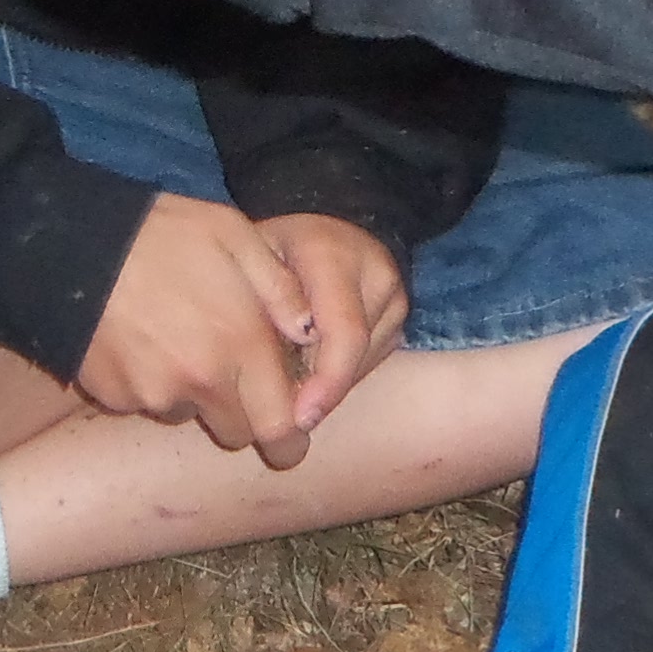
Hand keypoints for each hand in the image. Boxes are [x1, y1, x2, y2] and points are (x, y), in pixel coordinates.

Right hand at [79, 194, 318, 464]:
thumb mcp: (235, 236)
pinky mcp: (114, 396)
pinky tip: (143, 341)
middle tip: (232, 376)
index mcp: (241, 343)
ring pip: (189, 414)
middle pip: (237, 432)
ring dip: (193, 394)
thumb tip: (310, 334)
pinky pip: (146, 403)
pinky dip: (151, 384)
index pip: (279, 427)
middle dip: (243, 415)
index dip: (290, 441)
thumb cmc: (161, 232)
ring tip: (179, 341)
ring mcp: (153, 393)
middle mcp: (201, 380)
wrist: (72, 243)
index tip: (291, 439)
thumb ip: (281, 289)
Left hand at [257, 213, 408, 435]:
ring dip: (328, 383)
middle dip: (322, 391)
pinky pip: (371, 361)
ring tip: (292, 378)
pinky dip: (340, 372)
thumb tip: (270, 377)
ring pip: (364, 363)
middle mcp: (376, 271)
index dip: (326, 382)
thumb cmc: (270, 252)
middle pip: (356, 354)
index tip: (299, 419)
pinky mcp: (401, 316)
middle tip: (286, 418)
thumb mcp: (252, 269)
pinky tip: (312, 364)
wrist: (320, 233)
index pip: (345, 332)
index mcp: (333, 254)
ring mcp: (395, 295)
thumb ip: (263, 312)